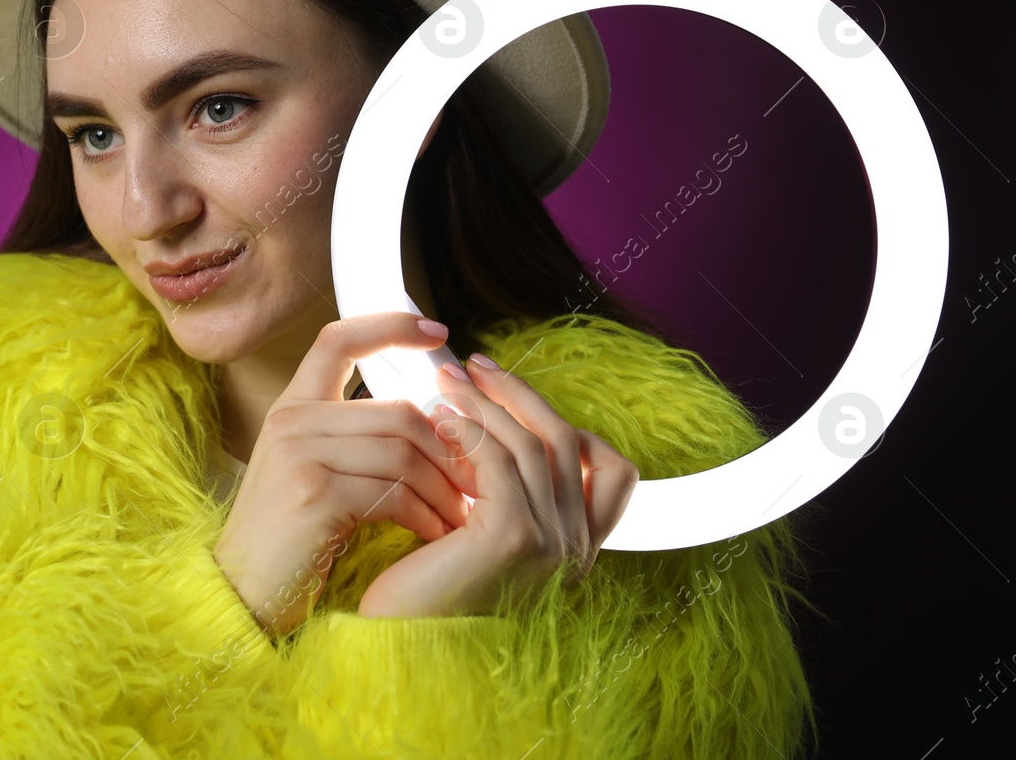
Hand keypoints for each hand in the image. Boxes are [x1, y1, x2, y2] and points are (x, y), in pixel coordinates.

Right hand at [212, 314, 478, 637]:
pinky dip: (425, 514)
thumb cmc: (288, 540)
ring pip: (403, 452)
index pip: (338, 340)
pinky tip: (435, 533)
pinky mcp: (315, 495)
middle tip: (476, 481)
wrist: (242, 596)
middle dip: (447, 449)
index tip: (437, 332)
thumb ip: (353, 438)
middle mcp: (291, 421)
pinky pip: (394, 492)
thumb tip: (432, 419)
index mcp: (291, 407)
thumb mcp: (311, 472)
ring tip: (461, 514)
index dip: (389, 327)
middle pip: (397, 411)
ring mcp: (300, 455)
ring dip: (444, 488)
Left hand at [357, 352, 638, 619]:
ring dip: (486, 403)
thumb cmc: (428, 597)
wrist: (401, 650)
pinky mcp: (514, 537)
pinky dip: (469, 430)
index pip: (614, 472)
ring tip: (444, 382)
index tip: (511, 398)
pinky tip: (438, 419)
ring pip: (532, 442)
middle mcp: (577, 549)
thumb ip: (499, 496)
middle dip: (518, 394)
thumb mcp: (479, 540)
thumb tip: (485, 424)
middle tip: (472, 365)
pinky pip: (499, 460)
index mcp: (576, 550)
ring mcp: (552, 544)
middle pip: (567, 439)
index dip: (571, 425)